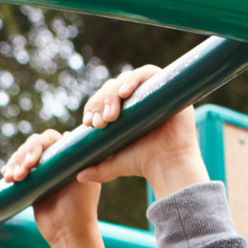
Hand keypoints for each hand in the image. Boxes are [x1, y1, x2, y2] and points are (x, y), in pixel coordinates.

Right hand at [1, 128, 101, 247]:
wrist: (68, 233)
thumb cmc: (81, 207)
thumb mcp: (83, 179)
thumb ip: (78, 158)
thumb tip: (68, 135)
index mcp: (70, 154)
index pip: (49, 139)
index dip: (37, 147)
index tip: (32, 163)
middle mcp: (56, 159)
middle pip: (33, 146)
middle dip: (22, 157)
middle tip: (19, 175)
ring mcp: (43, 171)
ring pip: (22, 157)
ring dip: (14, 164)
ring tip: (10, 179)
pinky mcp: (32, 184)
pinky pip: (17, 171)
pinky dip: (10, 170)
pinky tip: (6, 176)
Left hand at [73, 66, 207, 200]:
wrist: (168, 165)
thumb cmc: (144, 164)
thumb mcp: (115, 164)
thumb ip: (98, 169)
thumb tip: (79, 176)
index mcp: (124, 111)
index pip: (104, 98)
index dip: (93, 106)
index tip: (88, 123)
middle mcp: (138, 99)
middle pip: (112, 87)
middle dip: (101, 102)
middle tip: (100, 123)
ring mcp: (152, 91)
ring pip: (126, 79)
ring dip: (113, 94)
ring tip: (111, 116)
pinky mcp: (168, 86)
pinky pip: (148, 72)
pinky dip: (134, 79)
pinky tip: (124, 93)